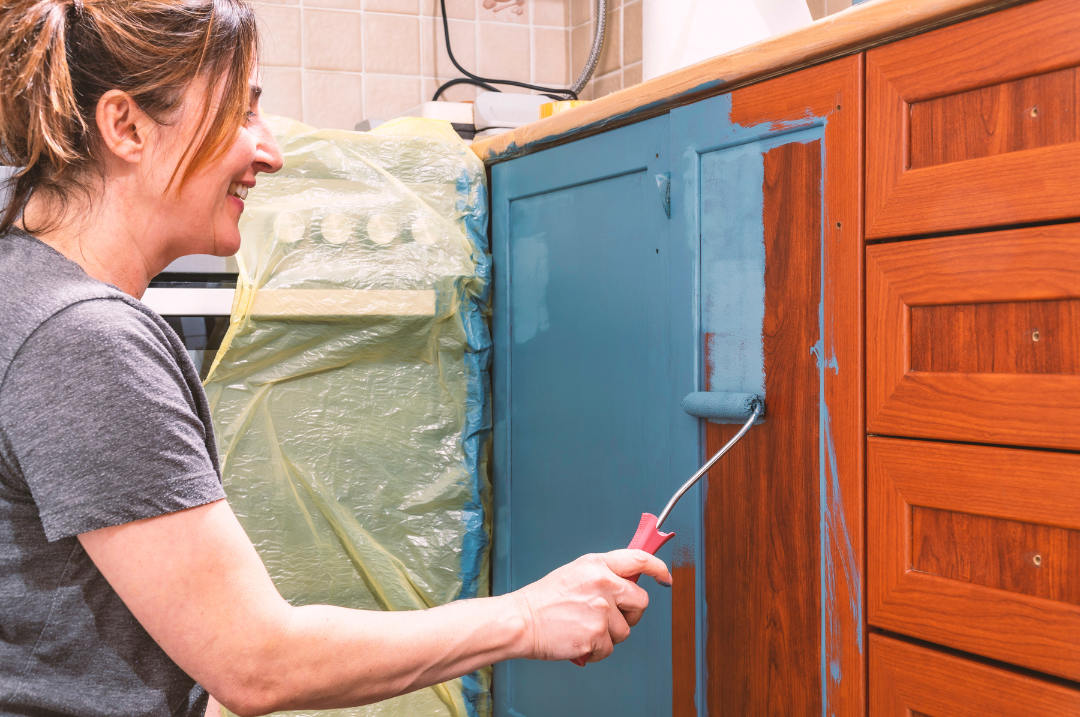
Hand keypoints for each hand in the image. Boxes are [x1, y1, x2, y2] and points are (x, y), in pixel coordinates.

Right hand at [510, 550, 672, 663]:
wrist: (521, 621)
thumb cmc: (544, 599)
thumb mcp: (576, 572)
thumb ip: (604, 574)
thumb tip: (628, 583)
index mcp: (598, 565)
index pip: (639, 559)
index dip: (657, 568)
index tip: (665, 577)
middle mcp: (603, 584)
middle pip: (640, 601)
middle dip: (631, 612)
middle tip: (611, 616)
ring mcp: (601, 611)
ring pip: (625, 630)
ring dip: (608, 634)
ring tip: (584, 627)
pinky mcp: (595, 636)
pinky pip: (609, 648)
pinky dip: (596, 649)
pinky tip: (579, 639)